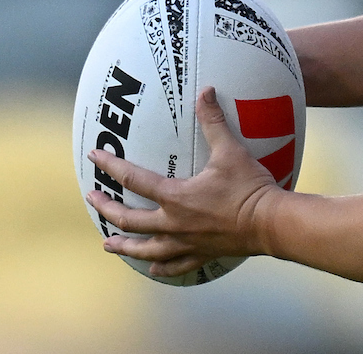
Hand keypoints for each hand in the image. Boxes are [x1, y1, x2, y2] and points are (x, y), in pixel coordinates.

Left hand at [86, 87, 281, 278]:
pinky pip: (176, 265)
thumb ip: (213, 121)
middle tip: (92, 201)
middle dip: (106, 210)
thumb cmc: (249, 187)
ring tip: (108, 244)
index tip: (93, 157)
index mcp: (175, 197)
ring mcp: (186, 243)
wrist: (270, 224)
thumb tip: (206, 91)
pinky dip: (161, 268)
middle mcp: (173, 223)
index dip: (110, 166)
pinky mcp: (202, 254)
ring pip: (146, 250)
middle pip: (129, 220)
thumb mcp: (230, 151)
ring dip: (125, 247)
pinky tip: (152, 270)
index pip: (133, 179)